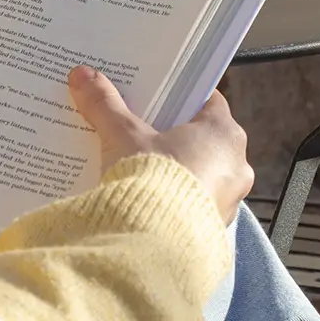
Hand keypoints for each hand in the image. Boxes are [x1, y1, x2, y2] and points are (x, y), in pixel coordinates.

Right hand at [67, 65, 252, 223]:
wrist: (154, 245)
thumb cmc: (152, 180)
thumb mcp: (125, 137)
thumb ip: (105, 106)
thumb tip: (83, 75)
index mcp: (224, 133)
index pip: (208, 103)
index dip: (181, 98)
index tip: (160, 97)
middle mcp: (236, 165)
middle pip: (206, 140)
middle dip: (176, 137)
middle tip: (145, 132)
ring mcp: (229, 199)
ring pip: (204, 175)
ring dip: (180, 172)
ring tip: (143, 170)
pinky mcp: (215, 228)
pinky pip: (197, 206)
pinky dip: (178, 202)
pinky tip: (150, 202)